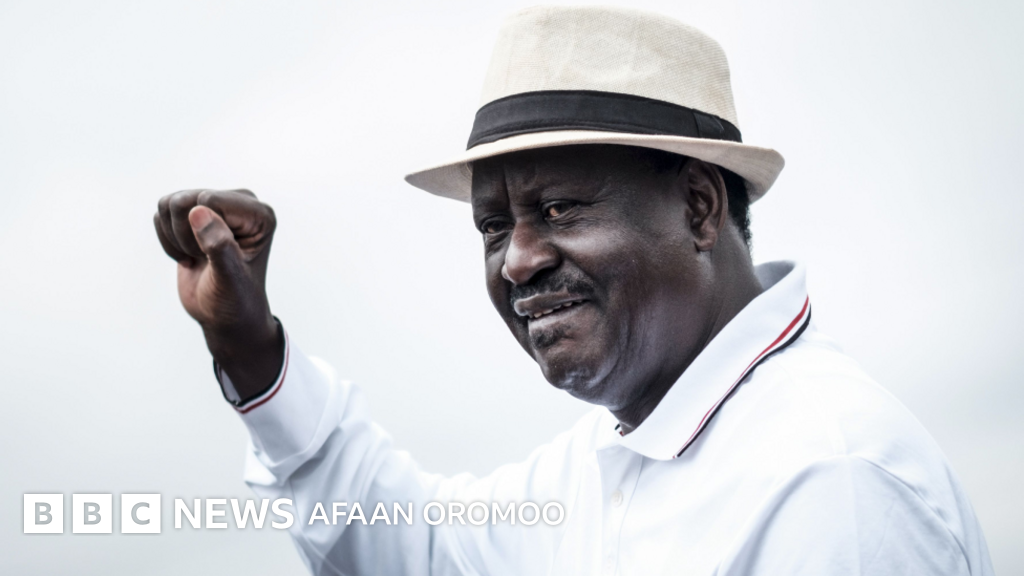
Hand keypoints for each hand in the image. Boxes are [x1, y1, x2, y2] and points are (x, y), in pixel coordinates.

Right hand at [154, 189, 283, 400]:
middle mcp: (240, 202)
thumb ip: (219, 246)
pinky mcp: (194, 214)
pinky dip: (167, 240)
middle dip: (185, 235)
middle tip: (204, 259)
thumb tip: (198, 211)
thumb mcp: (230, 278)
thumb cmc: (235, 301)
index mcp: (259, 214)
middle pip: (185, 199)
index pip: (209, 199)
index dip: (200, 231)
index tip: (215, 258)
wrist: (224, 316)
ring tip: (198, 256)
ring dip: (175, 237)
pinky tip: (189, 255)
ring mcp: (216, 206)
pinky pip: (161, 213)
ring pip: (169, 203)